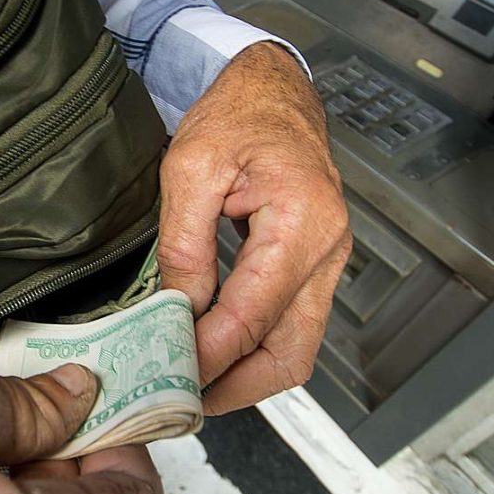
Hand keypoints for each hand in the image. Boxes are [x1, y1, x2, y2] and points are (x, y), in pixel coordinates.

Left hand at [159, 42, 350, 414]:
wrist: (274, 91)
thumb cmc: (238, 115)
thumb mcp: (191, 168)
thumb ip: (185, 244)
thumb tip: (179, 310)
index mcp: (302, 221)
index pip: (252, 314)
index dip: (208, 354)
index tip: (165, 377)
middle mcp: (327, 249)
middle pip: (292, 353)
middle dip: (237, 387)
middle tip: (182, 402)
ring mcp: (328, 261)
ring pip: (296, 347)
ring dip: (246, 375)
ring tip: (192, 384)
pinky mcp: (315, 266)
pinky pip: (292, 325)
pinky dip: (254, 348)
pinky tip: (214, 351)